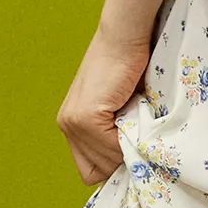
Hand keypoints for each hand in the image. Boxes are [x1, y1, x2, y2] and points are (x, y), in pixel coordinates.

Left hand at [57, 22, 152, 186]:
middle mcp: (67, 125)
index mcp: (71, 124)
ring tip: (139, 120)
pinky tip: (137, 115)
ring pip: (108, 161)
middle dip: (123, 157)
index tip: (133, 150)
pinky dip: (130, 139)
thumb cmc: (130, 66)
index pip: (90, 171)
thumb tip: (132, 164)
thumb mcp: (120, 107)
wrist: (125, 37)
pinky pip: (113, 148)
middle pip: (99, 170)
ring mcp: (73, 123)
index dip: (113, 165)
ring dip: (129, 147)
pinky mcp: (86, 117)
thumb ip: (117, 133)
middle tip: (140, 131)